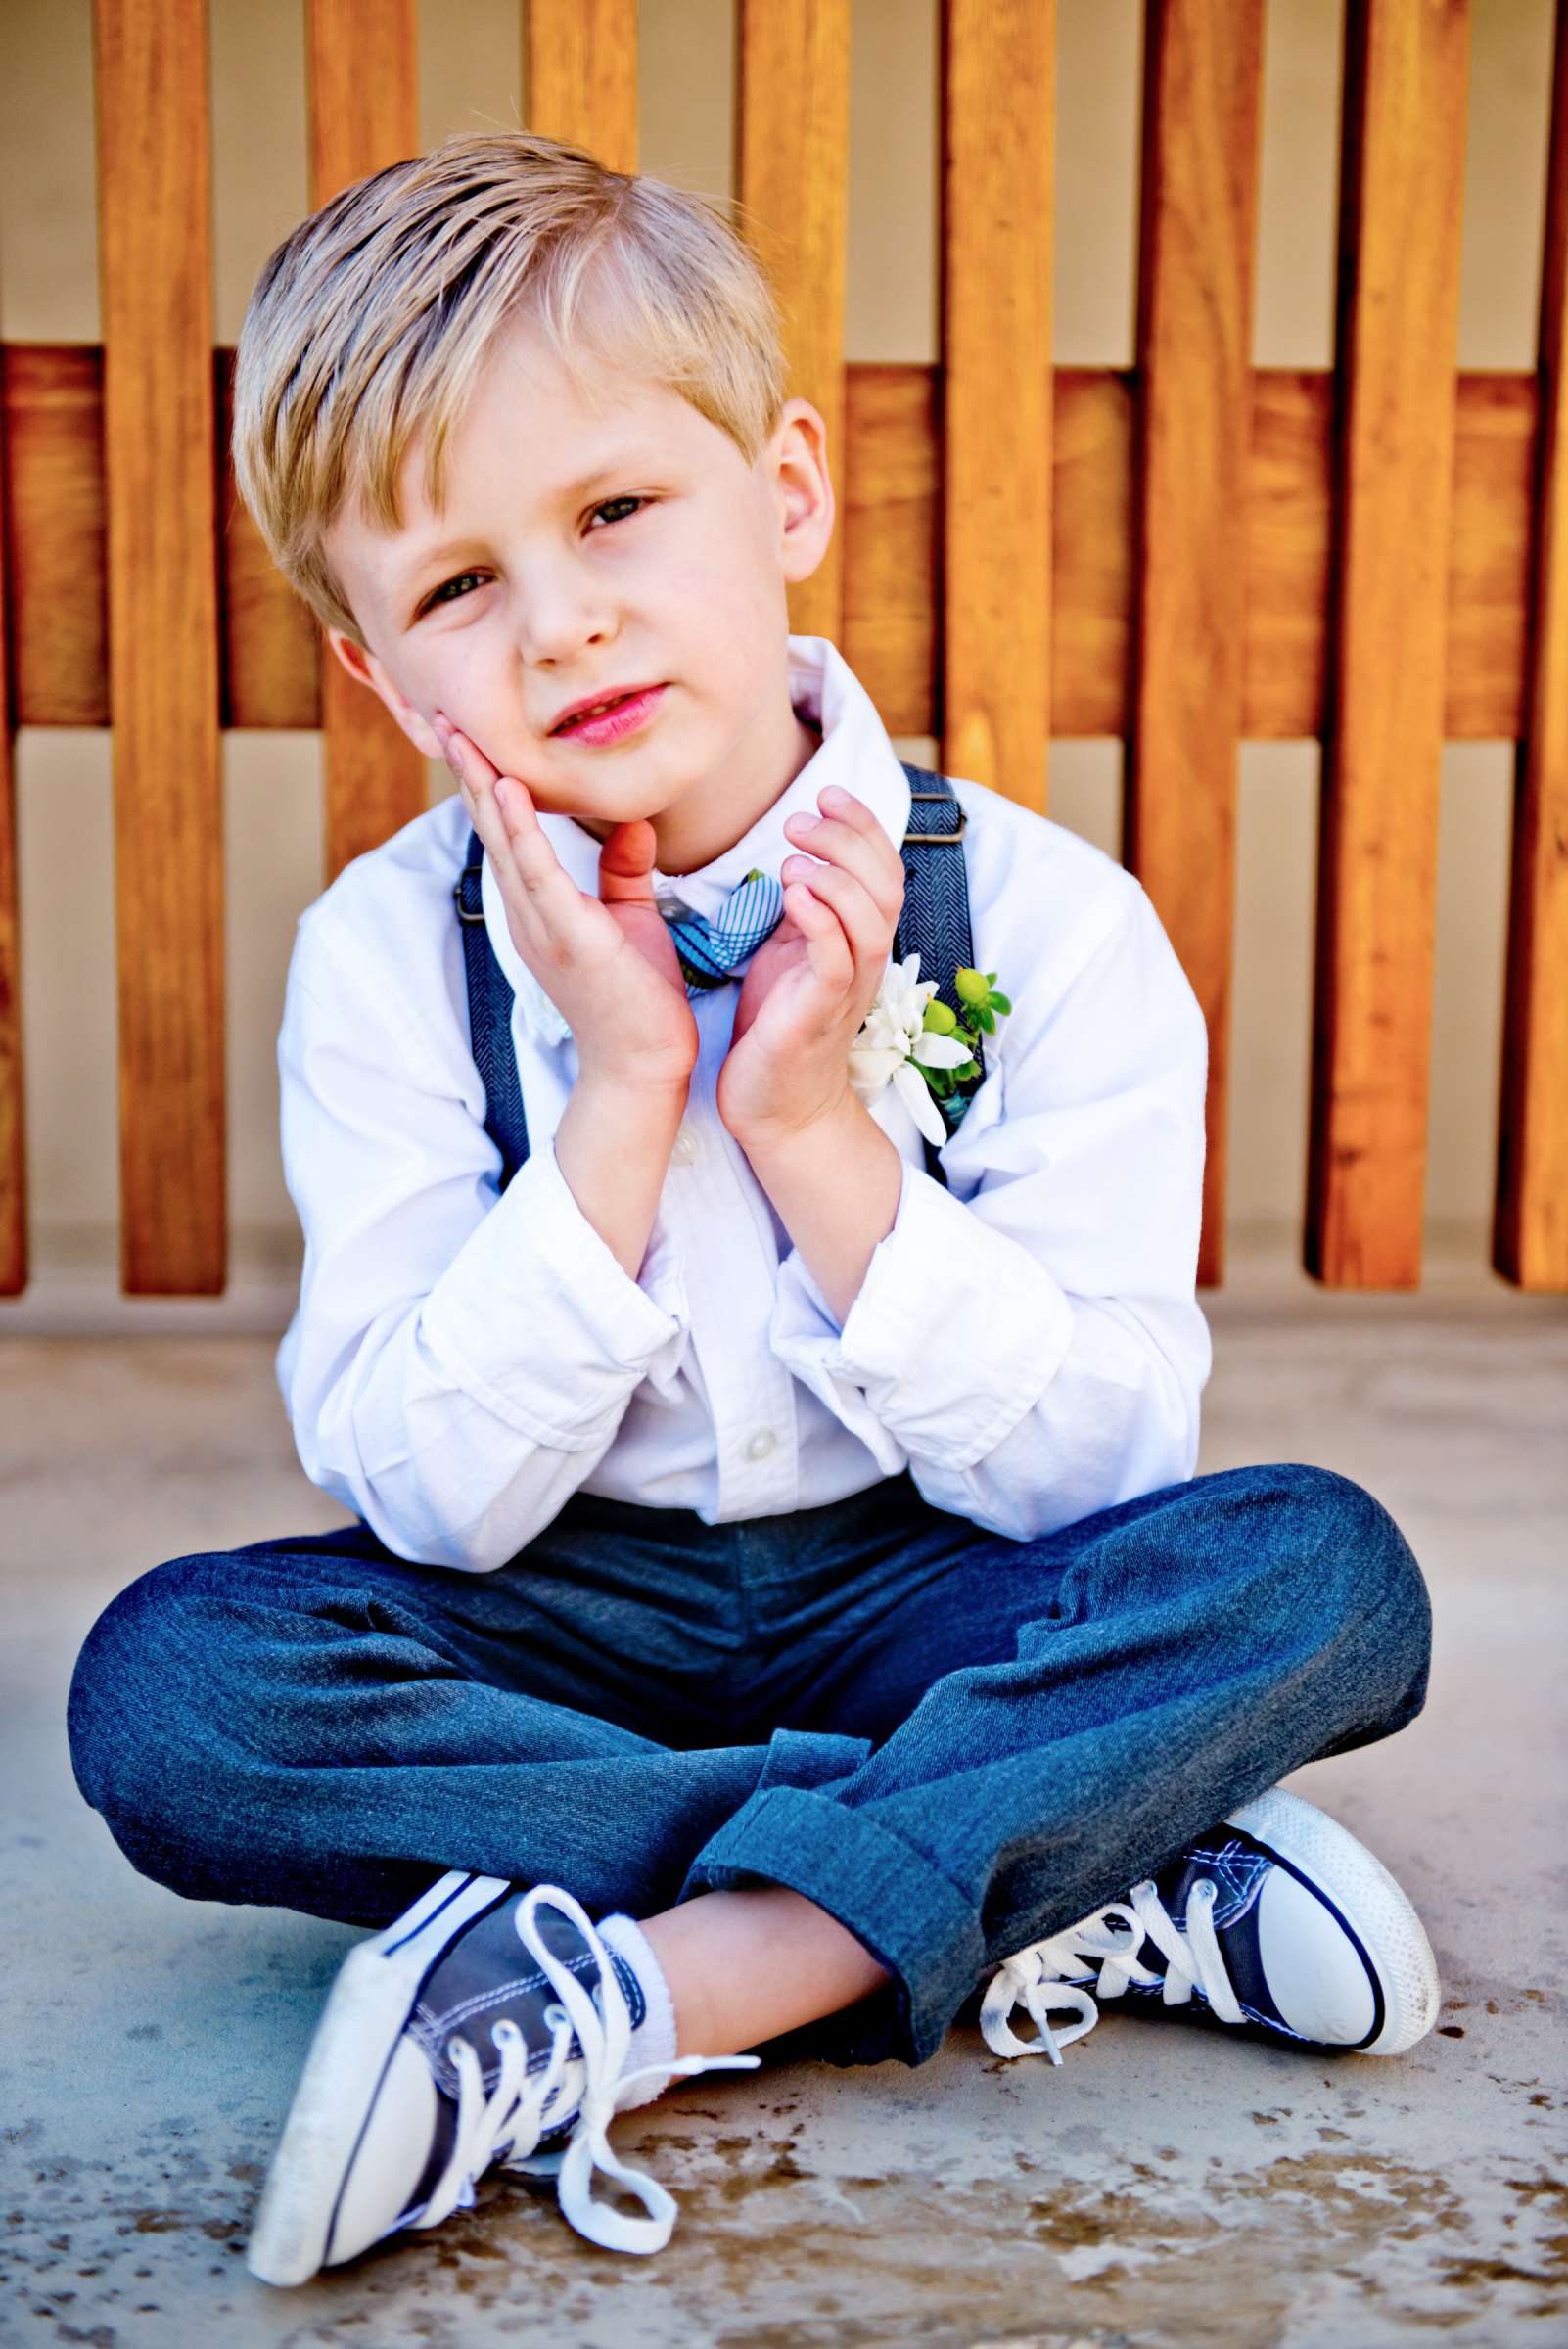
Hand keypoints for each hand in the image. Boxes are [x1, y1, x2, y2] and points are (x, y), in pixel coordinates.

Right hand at [435, 712, 698, 1093]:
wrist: (645, 1065)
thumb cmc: (639, 997)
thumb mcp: (630, 918)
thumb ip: (623, 869)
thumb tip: (633, 819)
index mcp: (538, 907)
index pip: (507, 833)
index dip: (487, 782)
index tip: (471, 734)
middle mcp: (528, 914)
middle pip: (492, 829)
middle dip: (469, 772)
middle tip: (446, 717)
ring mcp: (542, 926)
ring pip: (505, 843)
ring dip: (484, 788)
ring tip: (464, 738)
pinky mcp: (569, 938)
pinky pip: (539, 875)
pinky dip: (523, 831)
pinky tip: (511, 791)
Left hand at [715, 784, 904, 1146]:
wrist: (775, 1105)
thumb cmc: (777, 1023)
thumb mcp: (789, 949)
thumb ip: (802, 904)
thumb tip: (795, 851)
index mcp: (859, 938)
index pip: (882, 867)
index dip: (863, 824)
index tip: (826, 792)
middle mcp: (865, 960)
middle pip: (885, 884)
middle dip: (848, 839)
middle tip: (799, 821)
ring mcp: (847, 988)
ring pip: (870, 918)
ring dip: (836, 876)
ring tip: (792, 858)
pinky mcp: (818, 1015)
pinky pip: (835, 960)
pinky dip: (819, 920)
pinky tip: (791, 894)